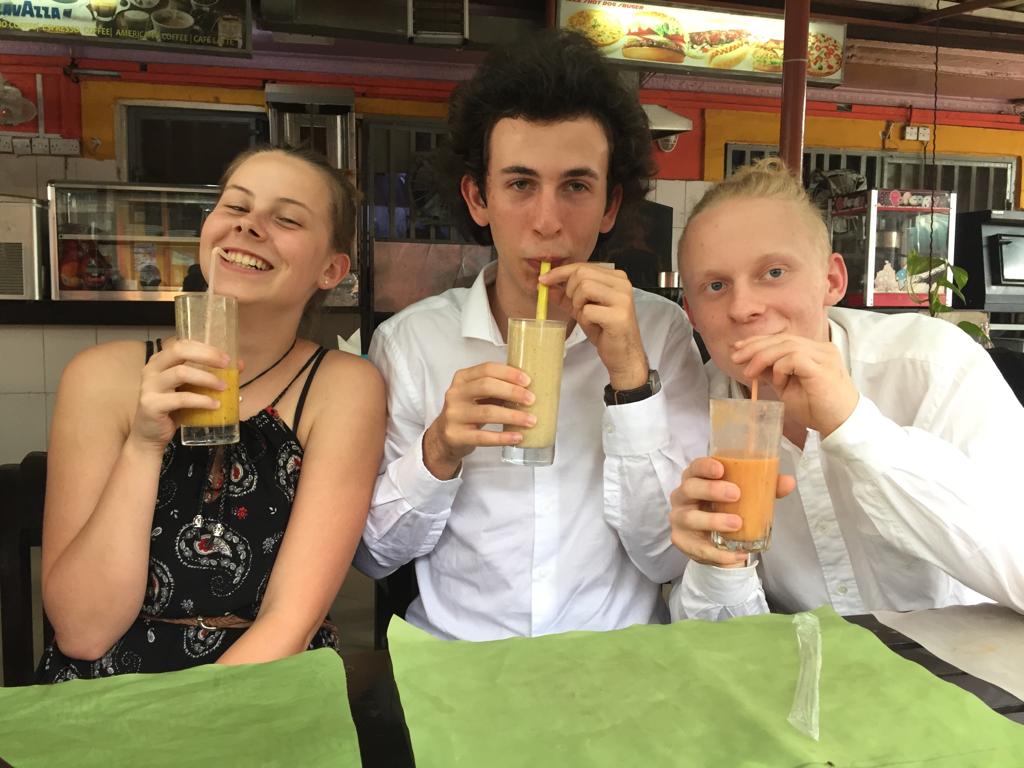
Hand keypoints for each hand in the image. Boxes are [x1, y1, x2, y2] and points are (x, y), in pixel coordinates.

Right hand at [128, 338, 228, 452]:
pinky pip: (181, 399)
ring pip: (181, 373)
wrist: (150, 435)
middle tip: (226, 364)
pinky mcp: (152, 404)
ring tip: (224, 387)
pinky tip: (215, 404)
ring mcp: (149, 386)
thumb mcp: (191, 389)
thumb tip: (239, 365)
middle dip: (207, 355)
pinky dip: (202, 400)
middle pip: (179, 351)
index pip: (182, 344)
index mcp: (160, 360)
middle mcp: (152, 369)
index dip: (205, 347)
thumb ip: (209, 375)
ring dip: (207, 379)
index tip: (226, 356)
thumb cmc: (173, 408)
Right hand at [422, 362, 534, 479]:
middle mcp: (455, 394)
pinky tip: (517, 437)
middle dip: (512, 392)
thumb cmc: (468, 411)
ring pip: (487, 412)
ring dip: (512, 416)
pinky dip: (503, 437)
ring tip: (531, 420)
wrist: (444, 437)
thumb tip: (528, 388)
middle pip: (486, 386)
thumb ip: (496, 388)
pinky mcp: (456, 435)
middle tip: (531, 399)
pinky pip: (483, 437)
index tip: (527, 381)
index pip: (486, 369)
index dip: (508, 373)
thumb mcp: (476, 394)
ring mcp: (454, 415)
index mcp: (462, 378)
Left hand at [540, 263, 647, 389]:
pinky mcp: (619, 315)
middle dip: (570, 291)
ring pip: (585, 288)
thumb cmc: (604, 330)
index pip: (583, 266)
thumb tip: (545, 285)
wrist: (622, 355)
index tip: (543, 280)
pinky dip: (585, 319)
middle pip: (582, 274)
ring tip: (588, 317)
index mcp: (616, 278)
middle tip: (576, 307)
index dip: (560, 272)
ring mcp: (622, 299)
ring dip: (578, 305)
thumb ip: (565, 296)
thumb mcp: (582, 309)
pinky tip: (596, 326)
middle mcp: (622, 284)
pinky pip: (588, 310)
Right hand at [669, 457, 795, 566]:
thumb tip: (788, 482)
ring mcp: (679, 518)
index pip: (695, 467)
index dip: (705, 466)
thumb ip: (766, 488)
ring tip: (737, 524)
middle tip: (736, 494)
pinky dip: (717, 552)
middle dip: (711, 490)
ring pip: (690, 518)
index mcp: (696, 479)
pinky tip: (736, 553)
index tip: (721, 469)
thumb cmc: (728, 509)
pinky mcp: (681, 540)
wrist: (717, 542)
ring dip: (714, 520)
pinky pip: (697, 547)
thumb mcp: (747, 496)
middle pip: (690, 488)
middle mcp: (683, 496)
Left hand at [732, 334, 858, 436]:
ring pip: (787, 345)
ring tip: (749, 372)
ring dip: (763, 357)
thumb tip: (752, 364)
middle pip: (783, 339)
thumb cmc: (816, 409)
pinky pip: (795, 358)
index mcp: (814, 351)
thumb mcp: (787, 388)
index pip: (783, 339)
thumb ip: (773, 373)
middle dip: (755, 346)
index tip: (738, 349)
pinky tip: (777, 382)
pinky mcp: (824, 367)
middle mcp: (821, 349)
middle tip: (736, 357)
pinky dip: (780, 368)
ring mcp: (824, 356)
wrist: (840, 425)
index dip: (759, 341)